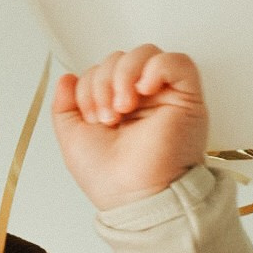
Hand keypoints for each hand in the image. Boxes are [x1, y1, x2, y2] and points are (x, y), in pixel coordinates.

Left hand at [53, 45, 208, 211]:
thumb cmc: (110, 179)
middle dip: (103, 81)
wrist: (136, 198)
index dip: (89, 86)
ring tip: (124, 107)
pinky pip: (177, 61)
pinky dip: (156, 68)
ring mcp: (165, 97)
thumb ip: (65, 106)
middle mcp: (142, 99)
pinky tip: (144, 90)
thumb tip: (67, 77)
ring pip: (145, 53)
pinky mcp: (187, 99)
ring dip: (124, 74)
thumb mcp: (73, 139)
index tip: (92, 118)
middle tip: (107, 117)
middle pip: (120, 58)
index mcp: (117, 105)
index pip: (101, 70)